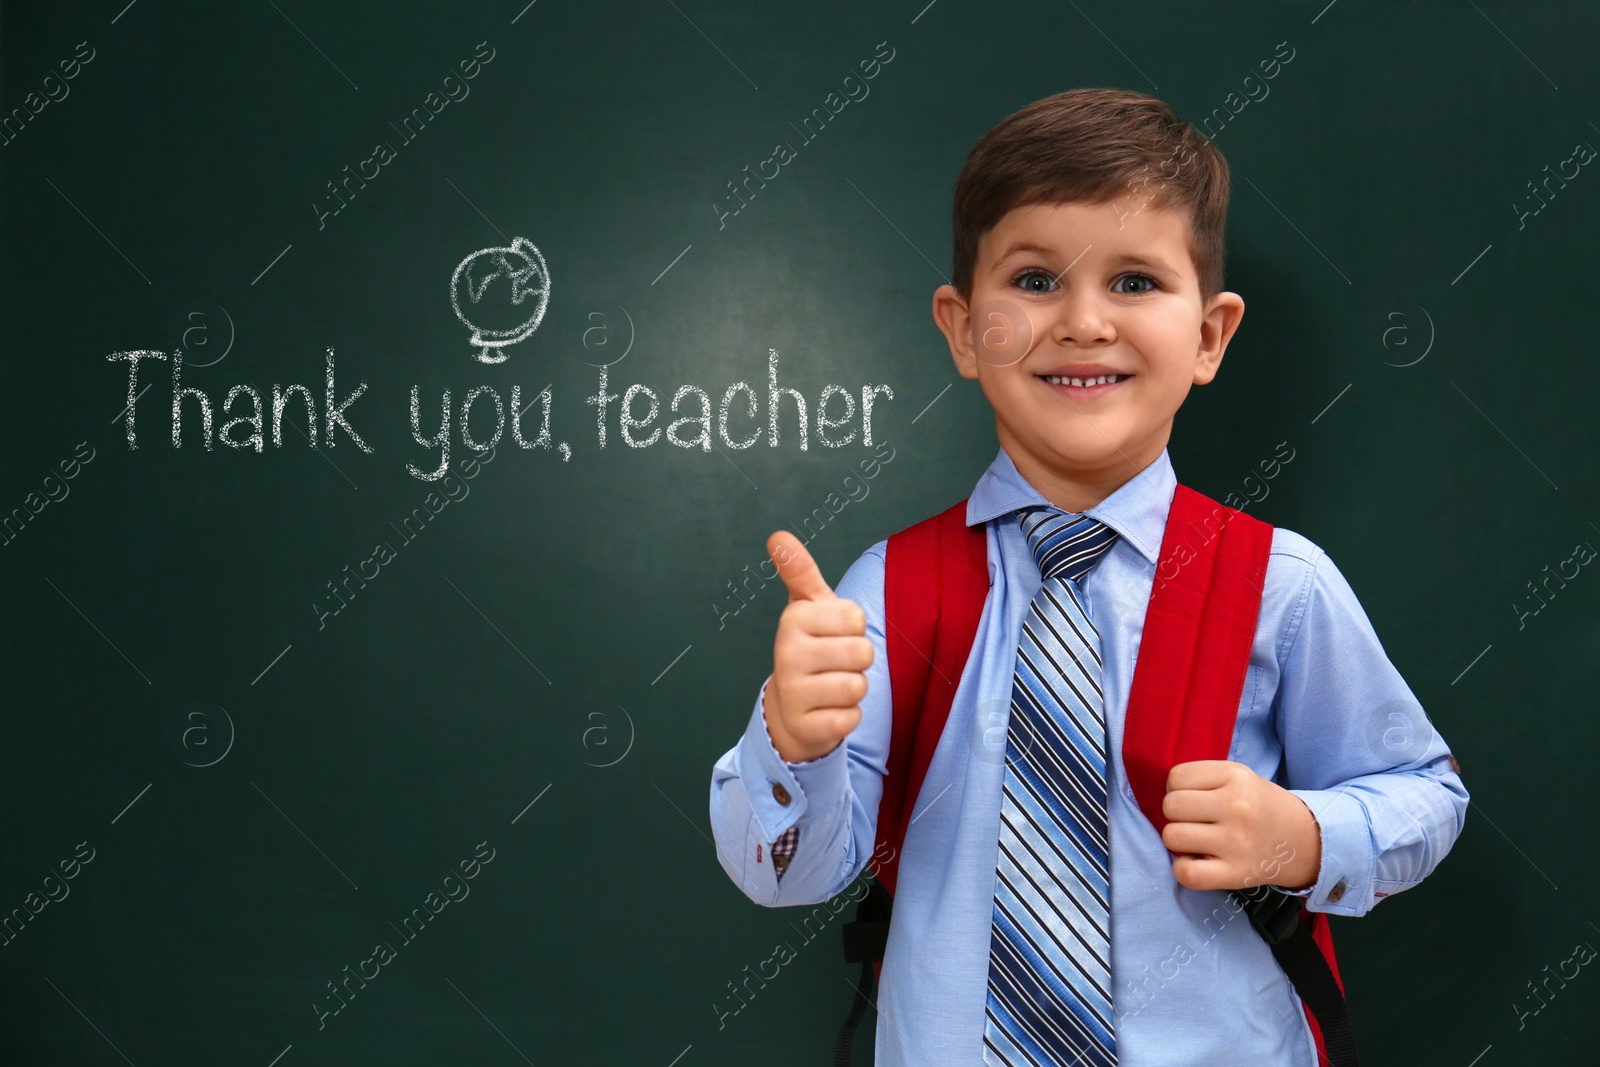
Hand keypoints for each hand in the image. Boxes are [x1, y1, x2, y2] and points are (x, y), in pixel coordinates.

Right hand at [762, 531, 873, 763]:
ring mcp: (793, 693)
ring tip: (831, 687)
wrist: (790, 708)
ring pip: (858, 686)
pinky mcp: (806, 727)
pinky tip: (827, 711)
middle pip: (862, 652)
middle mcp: (787, 654)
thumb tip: (777, 535)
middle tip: (834, 664)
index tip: (833, 635)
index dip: (854, 629)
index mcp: (793, 620)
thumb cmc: (811, 648)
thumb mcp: (808, 607)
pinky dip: (848, 716)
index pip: (856, 618)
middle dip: (858, 661)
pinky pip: (851, 718)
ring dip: (853, 689)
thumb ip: (799, 570)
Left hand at [1159, 760, 1321, 891]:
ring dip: (1179, 841)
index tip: (1195, 799)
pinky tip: (1197, 862)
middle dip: (1177, 814)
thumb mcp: (1238, 777)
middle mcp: (1237, 806)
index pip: (1177, 777)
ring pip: (1172, 836)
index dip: (1178, 789)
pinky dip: (1183, 869)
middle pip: (1171, 806)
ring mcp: (1236, 842)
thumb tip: (1162, 797)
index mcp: (1236, 776)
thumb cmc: (1259, 806)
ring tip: (1198, 841)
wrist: (1305, 840)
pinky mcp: (1236, 873)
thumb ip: (1202, 779)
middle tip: (1196, 821)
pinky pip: (1187, 873)